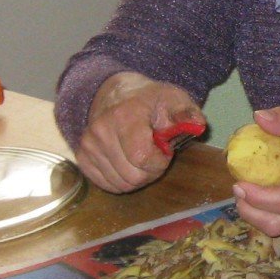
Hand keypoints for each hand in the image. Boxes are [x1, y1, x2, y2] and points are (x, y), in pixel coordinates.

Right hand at [76, 73, 205, 192]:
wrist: (115, 94)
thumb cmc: (149, 100)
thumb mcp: (174, 99)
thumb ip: (187, 113)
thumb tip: (197, 125)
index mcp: (124, 116)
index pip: (142, 158)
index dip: (159, 162)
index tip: (164, 150)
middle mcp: (100, 131)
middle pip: (132, 176)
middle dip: (150, 172)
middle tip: (154, 155)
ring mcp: (88, 145)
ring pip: (120, 184)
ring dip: (136, 177)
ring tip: (140, 156)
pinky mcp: (82, 157)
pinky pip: (106, 185)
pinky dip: (121, 179)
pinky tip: (126, 162)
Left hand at [232, 107, 279, 237]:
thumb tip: (259, 117)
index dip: (259, 198)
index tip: (240, 183)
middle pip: (278, 223)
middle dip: (250, 212)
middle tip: (238, 188)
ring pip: (279, 228)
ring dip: (255, 216)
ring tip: (245, 194)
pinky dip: (265, 215)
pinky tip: (258, 197)